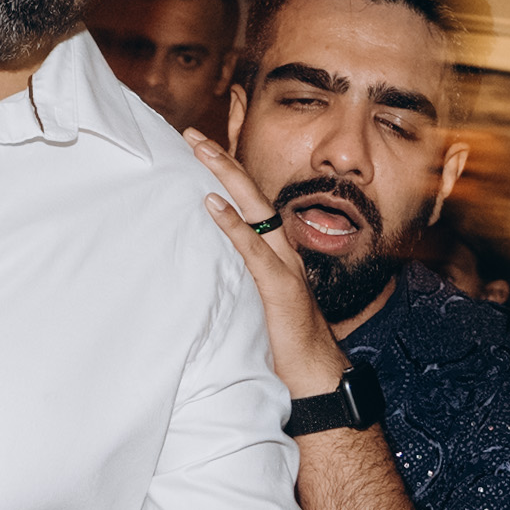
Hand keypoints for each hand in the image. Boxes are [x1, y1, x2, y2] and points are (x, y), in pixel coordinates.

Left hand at [179, 129, 353, 397]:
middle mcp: (283, 250)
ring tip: (200, 151)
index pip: (249, 202)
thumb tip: (210, 266)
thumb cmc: (284, 342)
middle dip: (222, 160)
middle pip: (252, 193)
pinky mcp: (280, 287)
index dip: (226, 173)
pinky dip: (233, 225)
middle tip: (192, 134)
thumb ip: (240, 278)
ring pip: (255, 209)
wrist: (318, 374)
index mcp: (276, 251)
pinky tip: (213, 204)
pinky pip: (254, 250)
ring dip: (226, 176)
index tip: (200, 149)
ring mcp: (284, 266)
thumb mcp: (255, 302)